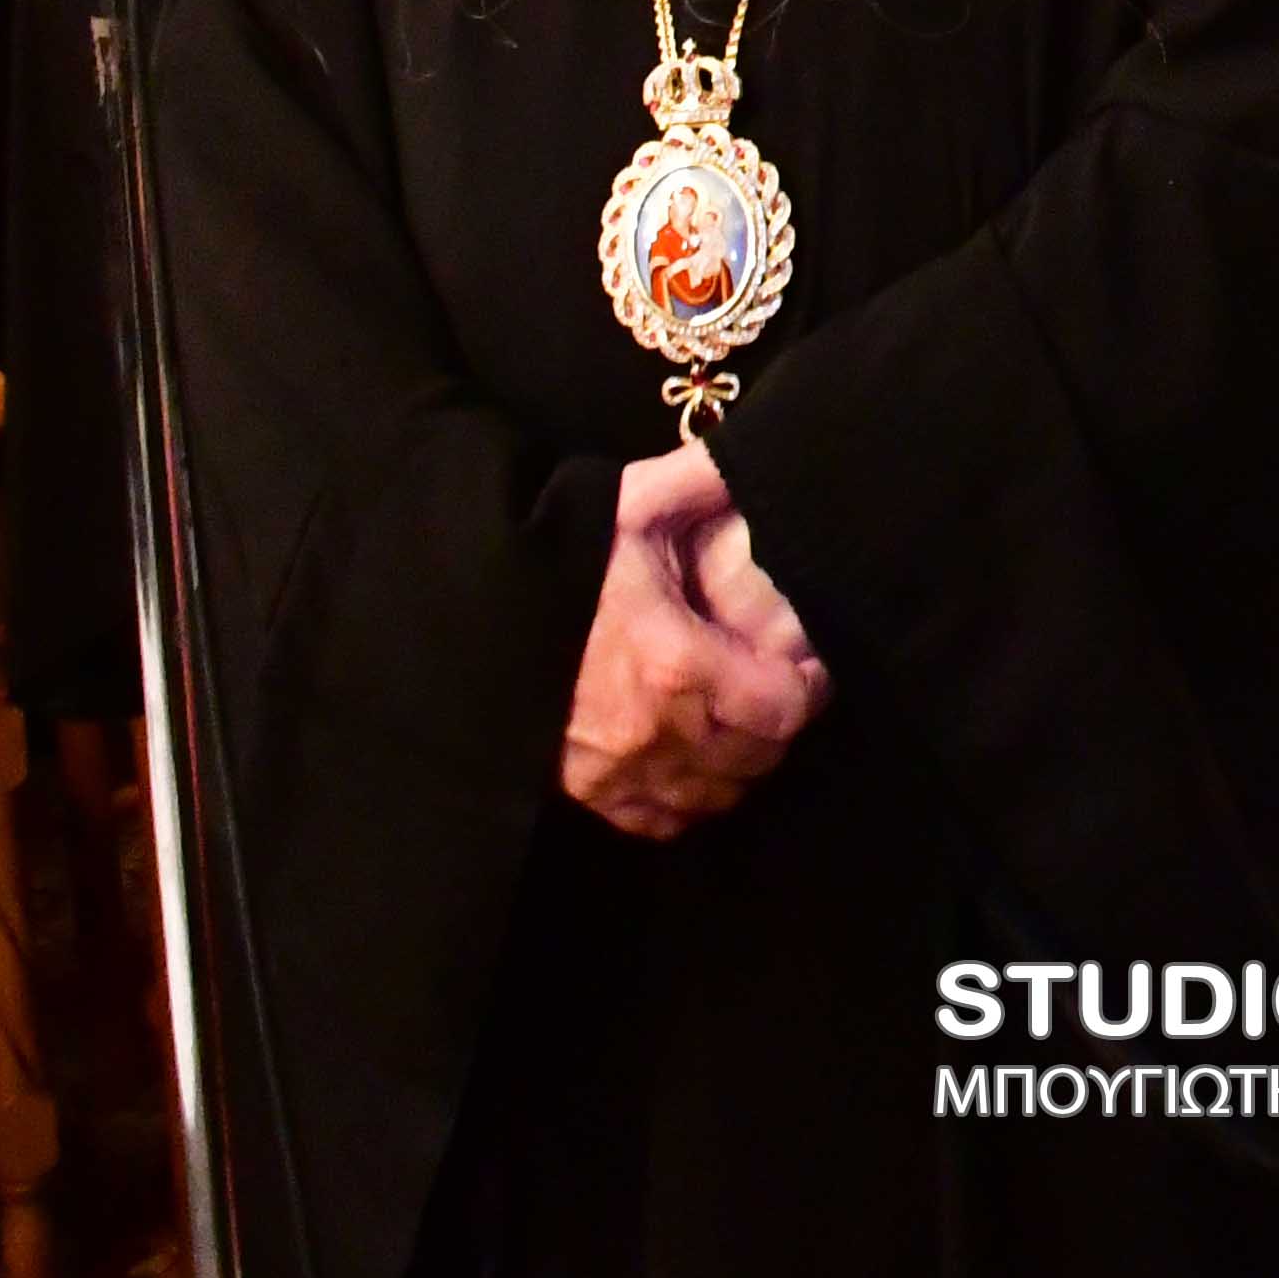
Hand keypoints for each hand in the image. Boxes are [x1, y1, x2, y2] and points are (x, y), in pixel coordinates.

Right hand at [561, 445, 823, 840]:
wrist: (470, 603)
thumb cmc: (559, 552)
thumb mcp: (633, 502)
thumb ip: (702, 479)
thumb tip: (754, 458)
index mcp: (676, 663)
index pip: (783, 709)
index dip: (808, 687)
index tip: (808, 663)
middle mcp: (654, 733)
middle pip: (757, 758)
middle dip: (777, 722)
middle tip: (774, 684)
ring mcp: (617, 772)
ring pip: (716, 796)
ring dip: (737, 763)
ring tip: (735, 719)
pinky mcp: (586, 792)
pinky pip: (662, 819)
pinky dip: (686, 796)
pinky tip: (687, 756)